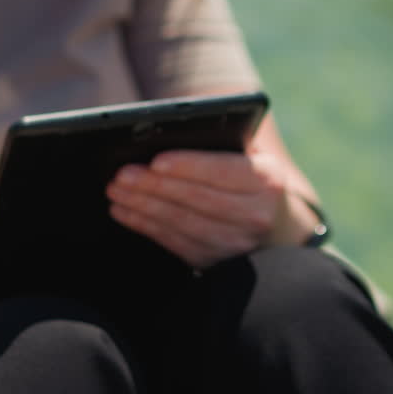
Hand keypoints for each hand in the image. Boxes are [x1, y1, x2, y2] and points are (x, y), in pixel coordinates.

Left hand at [105, 149, 290, 268]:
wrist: (275, 223)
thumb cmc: (249, 177)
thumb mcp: (249, 154)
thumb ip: (221, 141)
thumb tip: (170, 133)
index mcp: (266, 181)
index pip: (224, 172)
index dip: (189, 166)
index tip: (157, 161)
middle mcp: (255, 216)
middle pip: (197, 200)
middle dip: (155, 186)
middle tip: (122, 174)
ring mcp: (234, 243)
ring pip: (181, 223)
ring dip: (143, 206)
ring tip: (117, 190)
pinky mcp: (213, 261)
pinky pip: (173, 242)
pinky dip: (145, 226)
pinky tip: (124, 211)